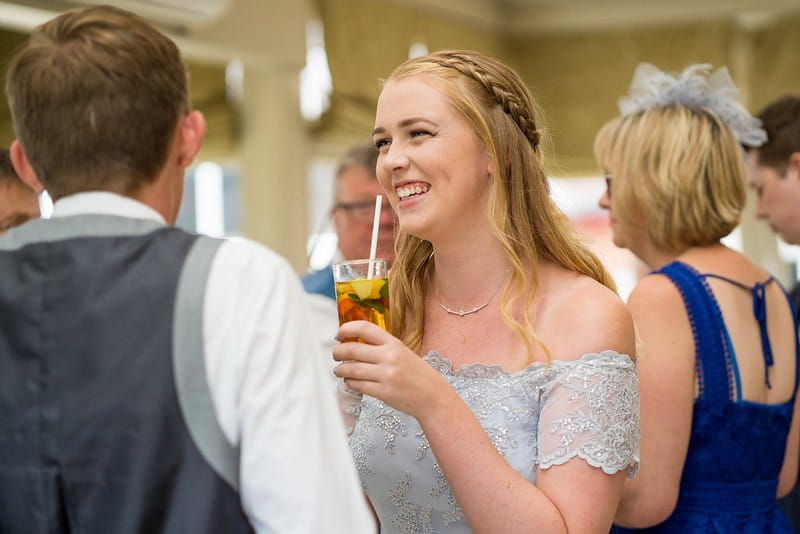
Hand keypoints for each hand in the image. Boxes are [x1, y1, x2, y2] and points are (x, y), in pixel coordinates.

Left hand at [332, 321, 450, 418]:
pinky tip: (351, 381)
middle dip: (338, 351)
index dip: (346, 329)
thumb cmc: (417, 374)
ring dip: (340, 369)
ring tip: (339, 370)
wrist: (433, 396)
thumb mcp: (402, 352)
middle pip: (352, 349)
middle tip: (335, 354)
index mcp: (394, 343)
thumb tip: (353, 342)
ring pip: (351, 369)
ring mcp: (386, 375)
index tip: (339, 334)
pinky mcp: (383, 392)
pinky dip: (349, 383)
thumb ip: (381, 347)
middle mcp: (389, 357)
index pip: (364, 328)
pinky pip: (357, 385)